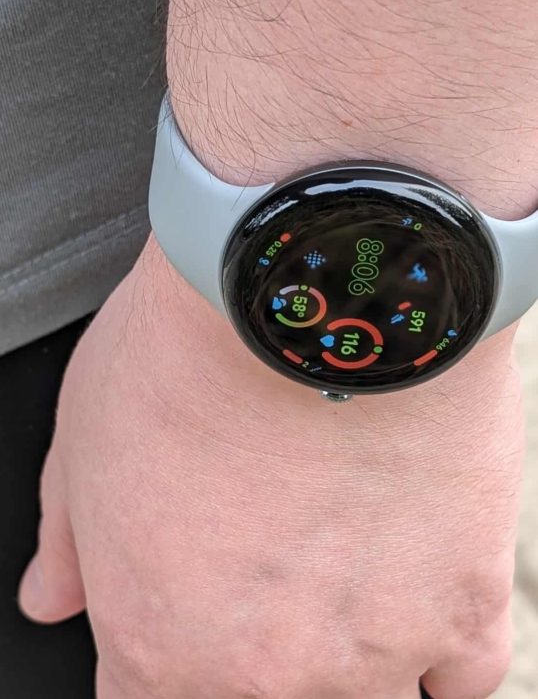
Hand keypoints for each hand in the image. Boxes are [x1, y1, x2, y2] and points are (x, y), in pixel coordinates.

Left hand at [19, 237, 523, 698]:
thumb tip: (54, 596)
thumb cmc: (196, 349)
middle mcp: (267, 674)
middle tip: (274, 584)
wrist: (316, 291)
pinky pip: (464, 677)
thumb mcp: (88, 436)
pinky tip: (416, 588)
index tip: (190, 629)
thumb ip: (69, 541)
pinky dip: (441, 646)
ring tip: (344, 576)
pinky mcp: (463, 600)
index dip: (165, 665)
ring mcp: (374, 647)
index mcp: (160, 645)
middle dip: (258, 662)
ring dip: (350, 657)